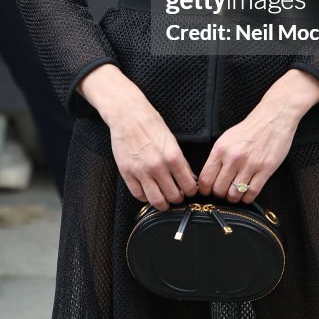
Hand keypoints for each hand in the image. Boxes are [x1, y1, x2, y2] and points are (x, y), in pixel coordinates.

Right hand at [80, 65, 197, 210]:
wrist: (128, 115)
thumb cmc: (149, 122)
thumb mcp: (172, 139)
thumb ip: (180, 160)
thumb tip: (189, 177)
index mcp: (172, 156)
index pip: (188, 185)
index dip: (191, 191)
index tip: (189, 191)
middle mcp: (158, 166)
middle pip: (173, 196)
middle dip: (178, 199)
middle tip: (177, 196)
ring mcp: (141, 171)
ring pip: (156, 200)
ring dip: (163, 203)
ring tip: (164, 199)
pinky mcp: (127, 173)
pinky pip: (138, 195)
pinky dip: (145, 198)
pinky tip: (149, 193)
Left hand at [197, 104, 298, 206]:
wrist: (273, 118)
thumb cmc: (251, 128)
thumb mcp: (226, 138)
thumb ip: (218, 157)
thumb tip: (209, 176)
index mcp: (221, 149)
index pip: (206, 178)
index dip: (205, 190)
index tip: (208, 192)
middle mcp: (233, 157)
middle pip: (219, 190)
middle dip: (220, 195)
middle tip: (224, 192)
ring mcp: (250, 164)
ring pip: (234, 194)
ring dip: (234, 198)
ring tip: (235, 194)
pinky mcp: (265, 170)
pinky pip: (251, 193)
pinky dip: (247, 198)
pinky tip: (246, 194)